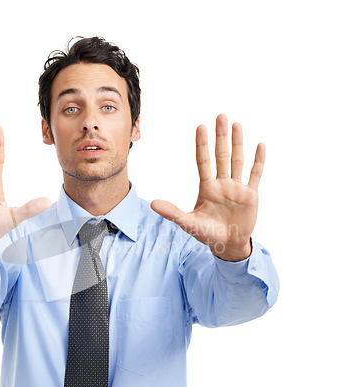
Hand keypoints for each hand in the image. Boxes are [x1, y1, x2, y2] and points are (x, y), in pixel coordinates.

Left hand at [151, 114, 264, 261]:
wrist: (227, 244)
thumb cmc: (207, 234)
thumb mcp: (188, 223)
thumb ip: (172, 212)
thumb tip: (152, 204)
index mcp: (207, 187)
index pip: (203, 161)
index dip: (202, 145)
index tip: (200, 127)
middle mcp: (222, 183)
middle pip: (221, 155)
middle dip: (221, 136)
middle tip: (221, 116)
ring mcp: (237, 187)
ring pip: (238, 160)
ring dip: (238, 143)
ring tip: (236, 125)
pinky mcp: (251, 195)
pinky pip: (255, 174)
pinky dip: (258, 161)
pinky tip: (260, 146)